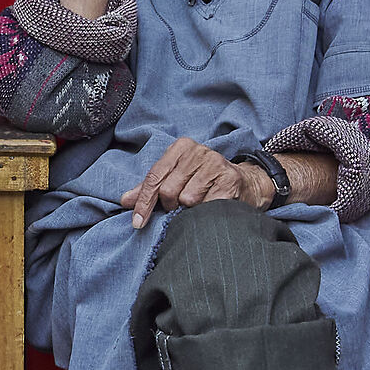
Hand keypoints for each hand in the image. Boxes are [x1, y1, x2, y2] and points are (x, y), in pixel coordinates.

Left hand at [121, 139, 277, 228]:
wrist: (244, 183)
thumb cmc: (203, 182)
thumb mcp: (175, 178)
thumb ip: (151, 188)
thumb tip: (125, 201)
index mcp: (181, 147)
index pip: (154, 176)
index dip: (144, 202)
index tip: (137, 222)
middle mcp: (198, 151)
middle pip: (168, 189)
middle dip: (169, 206)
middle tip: (178, 209)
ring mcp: (216, 164)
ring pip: (187, 199)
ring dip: (189, 210)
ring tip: (197, 205)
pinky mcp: (230, 180)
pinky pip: (206, 206)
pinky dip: (204, 212)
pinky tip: (210, 207)